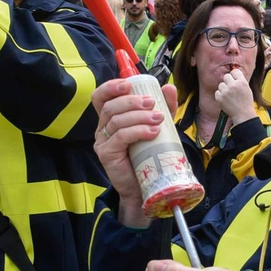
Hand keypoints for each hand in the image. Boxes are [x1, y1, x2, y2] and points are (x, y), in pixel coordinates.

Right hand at [93, 77, 178, 228]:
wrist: (144, 186)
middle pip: (110, 106)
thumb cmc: (149, 155)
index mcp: (111, 117)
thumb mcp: (158, 125)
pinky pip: (120, 137)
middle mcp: (102, 127)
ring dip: (139, 117)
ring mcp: (102, 141)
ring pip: (116, 121)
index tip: (128, 84)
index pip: (101, 96)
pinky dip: (137, 131)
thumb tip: (169, 88)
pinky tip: (152, 132)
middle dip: (132, 101)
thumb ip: (163, 106)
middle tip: (152, 104)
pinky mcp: (106, 154)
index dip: (110, 87)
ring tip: (158, 120)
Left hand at [215, 69, 256, 125]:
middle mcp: (233, 85)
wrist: (242, 114)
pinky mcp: (220, 98)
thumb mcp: (247, 88)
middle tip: (231, 88)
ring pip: (221, 84)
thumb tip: (233, 73)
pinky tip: (226, 99)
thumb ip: (240, 81)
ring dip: (224, 89)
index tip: (234, 79)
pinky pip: (217, 92)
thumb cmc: (245, 102)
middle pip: (226, 76)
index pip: (234, 71)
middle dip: (228, 81)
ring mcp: (226, 92)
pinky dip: (220, 95)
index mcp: (242, 82)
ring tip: (229, 95)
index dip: (234, 75)